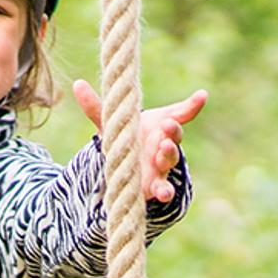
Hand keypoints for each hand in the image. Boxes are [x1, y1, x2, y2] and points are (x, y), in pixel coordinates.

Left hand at [73, 80, 204, 201]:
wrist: (129, 169)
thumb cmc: (128, 140)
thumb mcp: (111, 125)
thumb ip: (96, 107)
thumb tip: (77, 84)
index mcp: (160, 127)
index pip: (179, 114)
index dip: (191, 106)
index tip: (201, 96)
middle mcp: (164, 146)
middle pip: (173, 136)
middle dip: (172, 131)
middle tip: (167, 125)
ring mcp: (161, 167)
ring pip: (170, 160)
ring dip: (169, 154)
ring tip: (164, 147)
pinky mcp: (156, 186)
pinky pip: (164, 189)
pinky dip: (166, 192)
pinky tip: (164, 194)